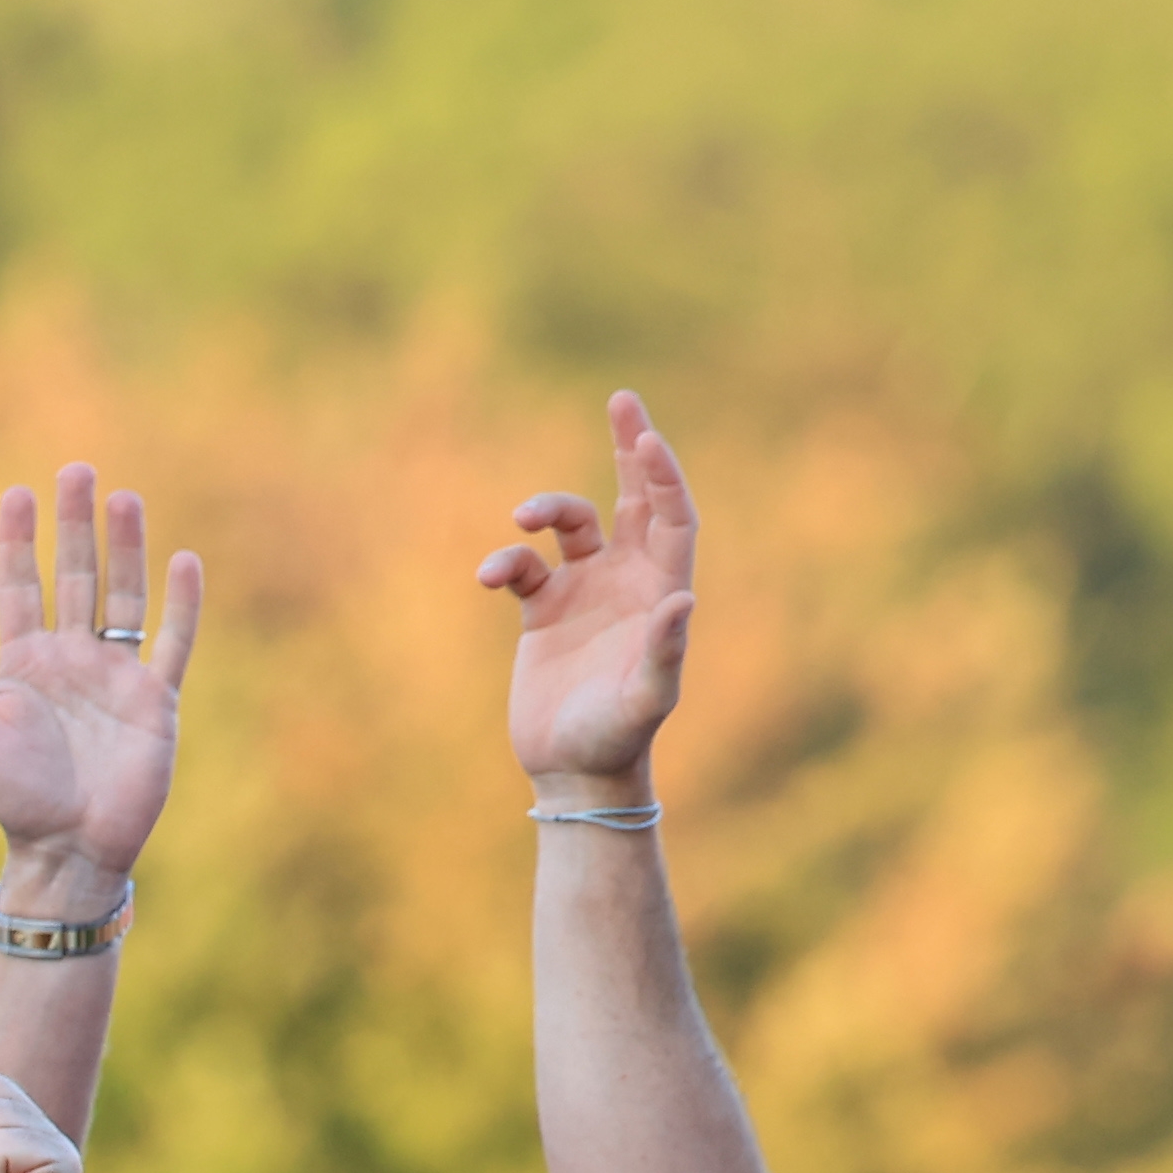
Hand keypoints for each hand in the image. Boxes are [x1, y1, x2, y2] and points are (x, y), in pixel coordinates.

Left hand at [0, 461, 201, 892]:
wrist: (69, 850)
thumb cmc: (17, 800)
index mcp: (25, 663)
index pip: (20, 587)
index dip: (18, 541)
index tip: (16, 492)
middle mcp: (71, 659)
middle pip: (75, 577)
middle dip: (75, 525)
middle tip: (76, 470)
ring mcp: (116, 676)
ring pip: (124, 597)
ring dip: (125, 549)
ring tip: (123, 497)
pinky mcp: (154, 700)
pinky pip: (172, 642)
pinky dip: (181, 604)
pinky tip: (184, 561)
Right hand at [479, 391, 700, 801]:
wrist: (574, 773)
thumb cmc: (618, 738)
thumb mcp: (647, 698)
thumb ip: (665, 651)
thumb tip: (682, 601)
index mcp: (660, 590)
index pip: (672, 516)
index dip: (663, 477)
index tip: (645, 441)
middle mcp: (627, 582)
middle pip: (635, 498)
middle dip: (630, 449)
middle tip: (622, 399)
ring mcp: (584, 593)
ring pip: (570, 525)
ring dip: (547, 508)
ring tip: (522, 517)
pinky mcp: (542, 612)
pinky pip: (523, 567)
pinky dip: (505, 562)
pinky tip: (490, 575)